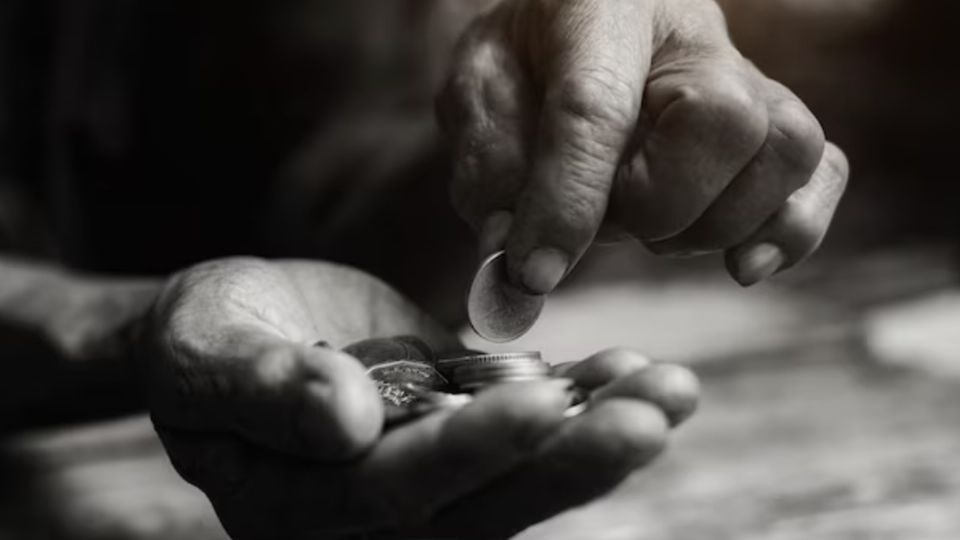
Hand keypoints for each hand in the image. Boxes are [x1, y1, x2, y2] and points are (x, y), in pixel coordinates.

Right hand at [137, 257, 698, 537]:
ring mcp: (421, 481)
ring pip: (519, 476)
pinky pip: (522, 430)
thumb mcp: (205, 351)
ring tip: (672, 389)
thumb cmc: (200, 338)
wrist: (232, 328)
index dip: (469, 452)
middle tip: (654, 413)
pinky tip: (633, 371)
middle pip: (482, 505)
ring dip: (599, 433)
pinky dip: (579, 401)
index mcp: (298, 512)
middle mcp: (370, 518)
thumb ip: (263, 389)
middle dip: (571, 460)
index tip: (540, 402)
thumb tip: (341, 417)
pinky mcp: (452, 437)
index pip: (394, 493)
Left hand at [438, 0, 848, 289]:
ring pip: (783, 149)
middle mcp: (689, 33)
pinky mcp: (772, 117)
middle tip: (606, 219)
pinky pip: (819, 170)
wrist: (570, 25)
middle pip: (719, 123)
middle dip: (654, 204)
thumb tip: (515, 248)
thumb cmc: (525, 60)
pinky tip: (744, 262)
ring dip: (712, 222)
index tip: (534, 270)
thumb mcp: (476, 95)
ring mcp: (745, 72)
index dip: (567, 199)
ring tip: (652, 224)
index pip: (596, 106)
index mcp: (598, 6)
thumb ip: (489, 165)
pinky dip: (790, 228)